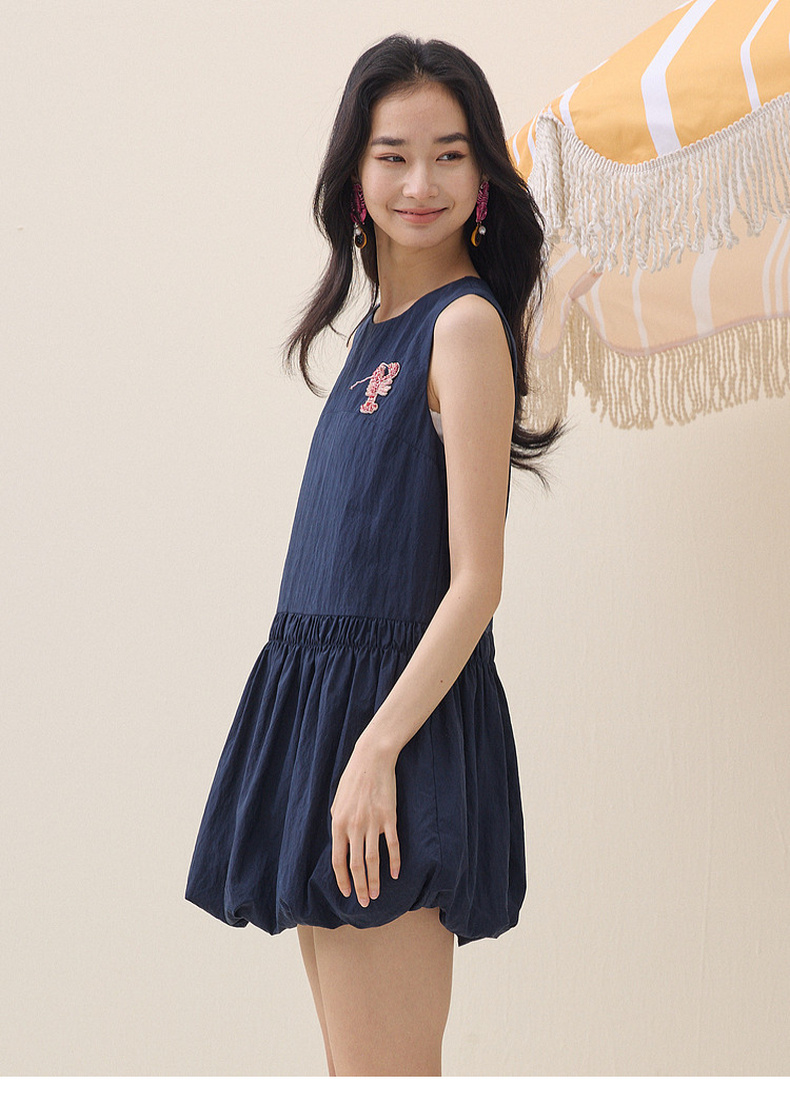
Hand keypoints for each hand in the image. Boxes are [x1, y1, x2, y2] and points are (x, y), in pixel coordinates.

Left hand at [330, 733, 400, 905]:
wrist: (371, 759)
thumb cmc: (352, 779)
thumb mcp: (337, 801)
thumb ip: (337, 823)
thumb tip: (339, 841)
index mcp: (338, 824)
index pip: (338, 860)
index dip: (341, 879)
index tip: (346, 892)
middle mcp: (354, 827)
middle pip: (356, 865)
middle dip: (359, 887)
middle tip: (364, 903)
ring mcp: (373, 823)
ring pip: (373, 860)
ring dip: (374, 880)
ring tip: (376, 895)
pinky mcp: (389, 818)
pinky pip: (392, 845)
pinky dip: (394, 862)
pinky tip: (395, 874)